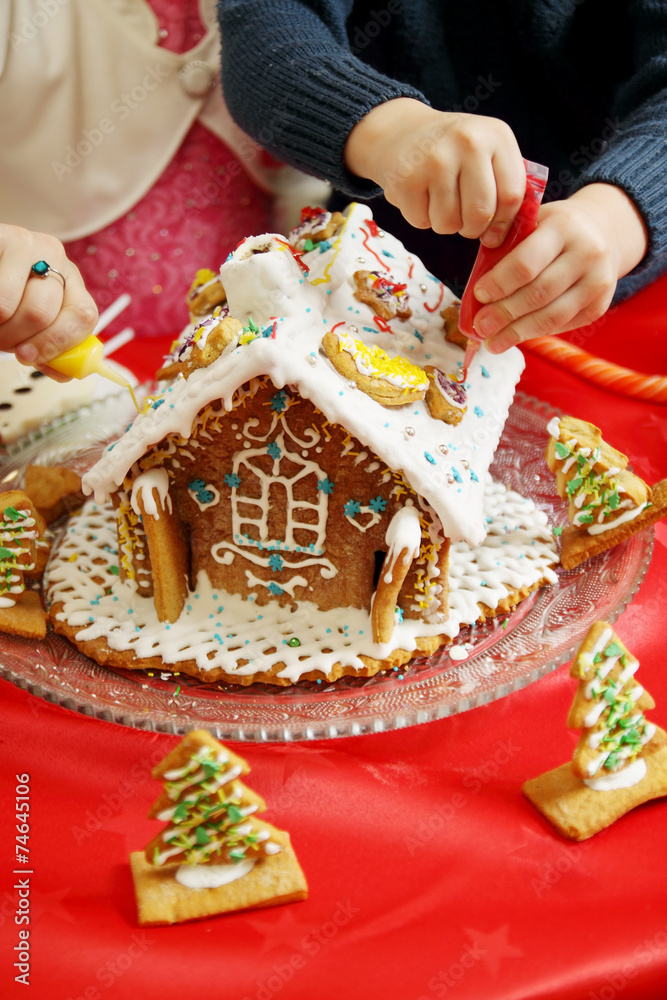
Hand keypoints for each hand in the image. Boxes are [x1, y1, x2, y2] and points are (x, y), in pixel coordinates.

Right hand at [0, 224, 97, 376]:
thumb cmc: (8, 297)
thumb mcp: (32, 324)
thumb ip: (50, 349)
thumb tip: (65, 374)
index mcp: (72, 284)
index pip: (83, 317)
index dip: (55, 344)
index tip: (28, 357)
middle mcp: (56, 258)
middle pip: (42, 314)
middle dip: (14, 339)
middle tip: (0, 341)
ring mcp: (28, 244)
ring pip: (11, 306)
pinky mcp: (2, 238)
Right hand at [344, 98, 526, 245]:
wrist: (402, 131)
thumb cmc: (453, 151)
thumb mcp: (487, 153)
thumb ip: (505, 185)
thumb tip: (505, 235)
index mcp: (497, 136)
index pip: (512, 195)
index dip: (504, 223)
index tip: (495, 233)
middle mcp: (468, 142)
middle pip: (481, 214)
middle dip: (473, 229)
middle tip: (465, 222)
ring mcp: (436, 159)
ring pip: (450, 223)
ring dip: (446, 224)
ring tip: (441, 202)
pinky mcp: (407, 178)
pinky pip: (422, 222)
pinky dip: (421, 218)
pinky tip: (421, 197)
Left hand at [471, 183, 648, 351]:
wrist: (599, 233)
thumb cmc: (550, 231)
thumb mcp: (529, 223)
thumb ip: (504, 245)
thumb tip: (476, 291)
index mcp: (563, 227)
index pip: (526, 263)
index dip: (499, 284)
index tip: (479, 295)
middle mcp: (587, 254)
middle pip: (538, 294)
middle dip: (504, 314)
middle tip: (480, 327)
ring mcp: (597, 282)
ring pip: (552, 317)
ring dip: (517, 333)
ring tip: (492, 342)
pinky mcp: (599, 305)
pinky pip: (562, 325)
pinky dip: (535, 333)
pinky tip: (515, 336)